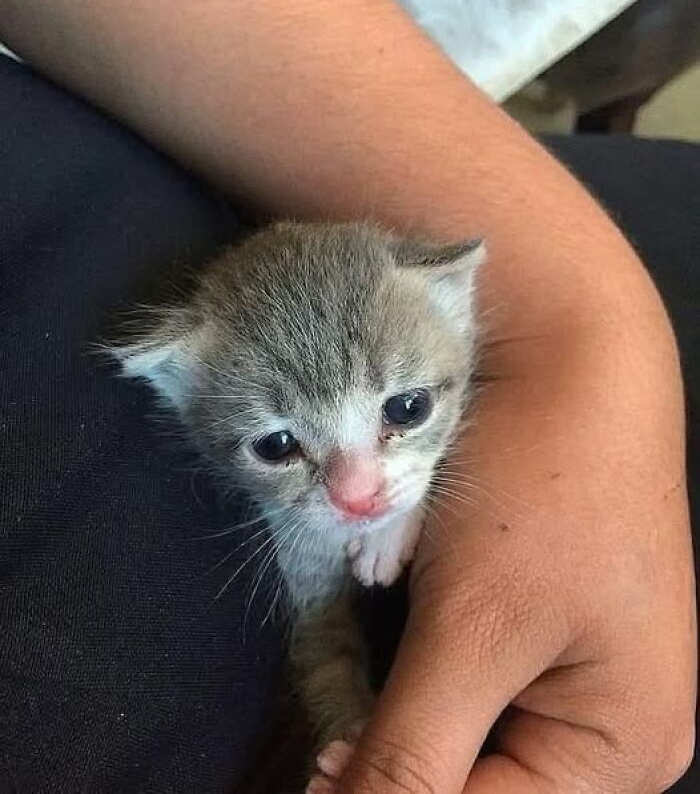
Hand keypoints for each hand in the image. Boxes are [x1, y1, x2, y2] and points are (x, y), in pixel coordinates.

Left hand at [335, 329, 695, 793]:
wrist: (566, 360)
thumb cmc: (542, 485)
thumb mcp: (476, 625)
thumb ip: (414, 747)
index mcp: (626, 745)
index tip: (314, 782)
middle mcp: (610, 728)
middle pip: (485, 790)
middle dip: (400, 776)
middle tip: (323, 756)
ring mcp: (572, 675)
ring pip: (472, 747)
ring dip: (405, 734)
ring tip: (344, 721)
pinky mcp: (537, 629)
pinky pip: (474, 692)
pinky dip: (420, 687)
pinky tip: (380, 679)